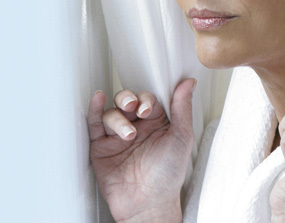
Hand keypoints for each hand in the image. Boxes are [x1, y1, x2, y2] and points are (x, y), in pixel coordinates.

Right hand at [87, 78, 196, 222]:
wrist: (147, 202)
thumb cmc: (168, 175)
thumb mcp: (181, 137)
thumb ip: (182, 109)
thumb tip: (188, 84)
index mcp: (158, 122)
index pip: (148, 99)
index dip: (146, 99)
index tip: (148, 109)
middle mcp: (138, 127)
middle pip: (127, 101)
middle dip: (128, 99)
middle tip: (133, 107)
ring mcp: (118, 136)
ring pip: (112, 113)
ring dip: (118, 119)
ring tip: (128, 135)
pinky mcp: (101, 147)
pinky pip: (94, 124)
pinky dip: (94, 110)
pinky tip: (98, 99)